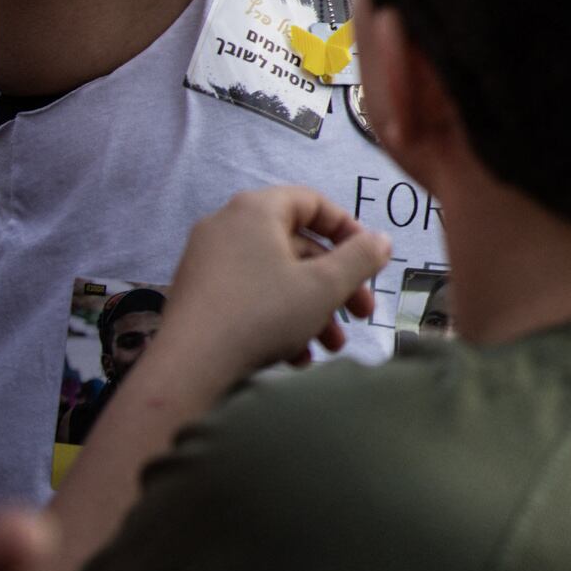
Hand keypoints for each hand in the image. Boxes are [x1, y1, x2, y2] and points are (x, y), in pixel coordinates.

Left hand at [154, 188, 390, 394]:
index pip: (314, 202)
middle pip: (298, 246)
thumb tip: (381, 241)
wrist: (188, 368)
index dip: (349, 230)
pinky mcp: (197, 294)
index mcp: (256, 210)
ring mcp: (206, 261)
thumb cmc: (262, 315)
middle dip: (335, 285)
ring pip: (276, 277)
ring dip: (311, 309)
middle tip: (361, 314)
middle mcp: (227, 226)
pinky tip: (296, 356)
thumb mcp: (325, 285)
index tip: (370, 262)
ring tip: (330, 346)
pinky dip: (278, 319)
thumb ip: (361, 258)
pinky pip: (249, 295)